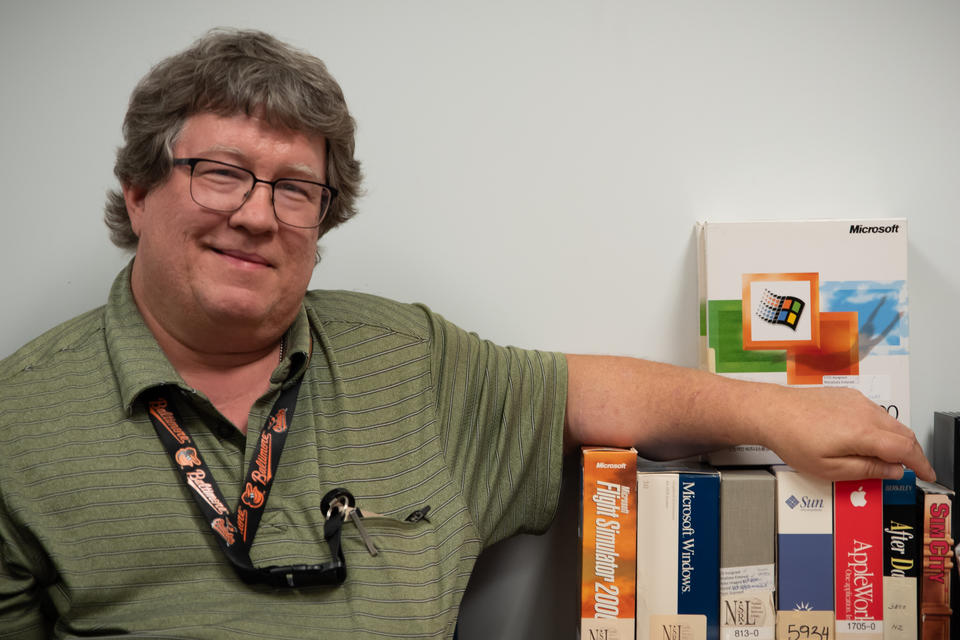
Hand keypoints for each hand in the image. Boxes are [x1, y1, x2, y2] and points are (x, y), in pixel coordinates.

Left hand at [755, 384, 933, 481]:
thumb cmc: (792, 439)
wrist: (771, 411)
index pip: (906, 449)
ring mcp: (856, 401)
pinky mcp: (847, 396)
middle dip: (913, 453)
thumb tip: (893, 471)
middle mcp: (864, 412)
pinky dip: (882, 428)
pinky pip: (875, 413)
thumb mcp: (829, 469)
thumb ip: (866, 471)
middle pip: (904, 434)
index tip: (928, 475)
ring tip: (890, 458)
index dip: (922, 464)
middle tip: (913, 469)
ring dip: (897, 440)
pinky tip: (870, 440)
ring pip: (891, 422)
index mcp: (863, 433)